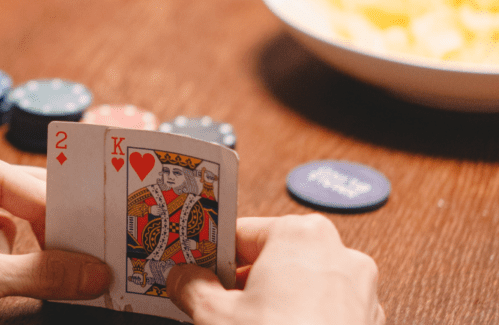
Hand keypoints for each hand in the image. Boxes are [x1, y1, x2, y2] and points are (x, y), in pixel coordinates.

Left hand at [0, 139, 109, 324]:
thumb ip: (38, 273)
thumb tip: (93, 273)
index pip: (46, 192)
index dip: (82, 228)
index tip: (117, 257)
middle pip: (29, 215)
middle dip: (54, 251)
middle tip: (98, 280)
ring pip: (7, 242)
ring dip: (25, 272)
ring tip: (56, 292)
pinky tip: (2, 300)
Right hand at [167, 215, 384, 324]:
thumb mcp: (214, 315)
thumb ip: (191, 287)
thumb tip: (182, 278)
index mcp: (301, 236)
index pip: (240, 234)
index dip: (211, 257)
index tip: (194, 271)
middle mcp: (339, 255)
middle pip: (272, 260)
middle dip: (242, 284)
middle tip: (214, 306)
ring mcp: (361, 292)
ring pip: (300, 287)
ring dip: (272, 304)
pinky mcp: (367, 324)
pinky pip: (324, 312)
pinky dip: (301, 321)